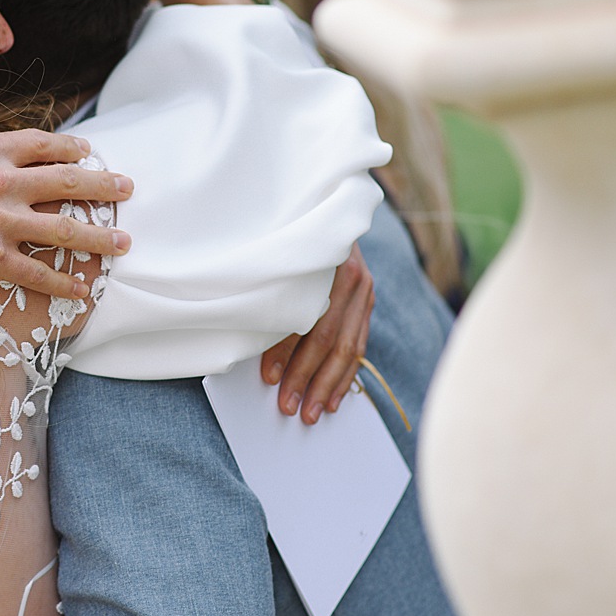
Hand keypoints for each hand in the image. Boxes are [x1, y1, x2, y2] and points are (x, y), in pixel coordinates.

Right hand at [0, 129, 131, 361]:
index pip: (41, 144)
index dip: (70, 147)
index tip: (88, 151)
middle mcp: (1, 182)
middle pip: (66, 181)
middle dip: (102, 185)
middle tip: (127, 188)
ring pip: (64, 229)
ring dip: (99, 237)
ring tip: (124, 242)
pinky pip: (37, 273)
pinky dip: (63, 283)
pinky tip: (82, 289)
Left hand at [259, 245, 373, 424]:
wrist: (325, 203)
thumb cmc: (286, 231)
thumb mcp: (276, 251)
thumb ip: (269, 288)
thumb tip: (248, 337)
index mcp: (325, 264)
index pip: (305, 319)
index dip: (285, 351)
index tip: (268, 378)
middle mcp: (351, 278)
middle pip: (328, 339)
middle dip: (306, 378)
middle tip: (288, 408)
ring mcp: (364, 290)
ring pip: (348, 348)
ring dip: (327, 385)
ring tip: (311, 413)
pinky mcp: (367, 300)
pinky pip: (359, 346)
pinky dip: (345, 376)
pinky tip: (333, 400)